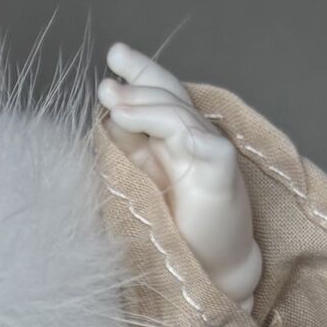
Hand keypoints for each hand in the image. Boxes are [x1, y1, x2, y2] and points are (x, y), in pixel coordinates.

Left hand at [98, 43, 261, 306]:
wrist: (204, 269)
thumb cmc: (171, 228)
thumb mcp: (139, 180)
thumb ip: (127, 147)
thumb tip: (106, 113)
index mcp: (172, 140)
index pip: (158, 95)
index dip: (140, 72)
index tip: (114, 57)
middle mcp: (192, 141)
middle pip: (171, 94)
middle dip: (141, 77)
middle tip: (111, 72)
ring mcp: (209, 153)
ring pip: (179, 113)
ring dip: (146, 104)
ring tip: (114, 100)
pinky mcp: (220, 172)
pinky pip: (201, 140)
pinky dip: (175, 127)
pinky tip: (145, 122)